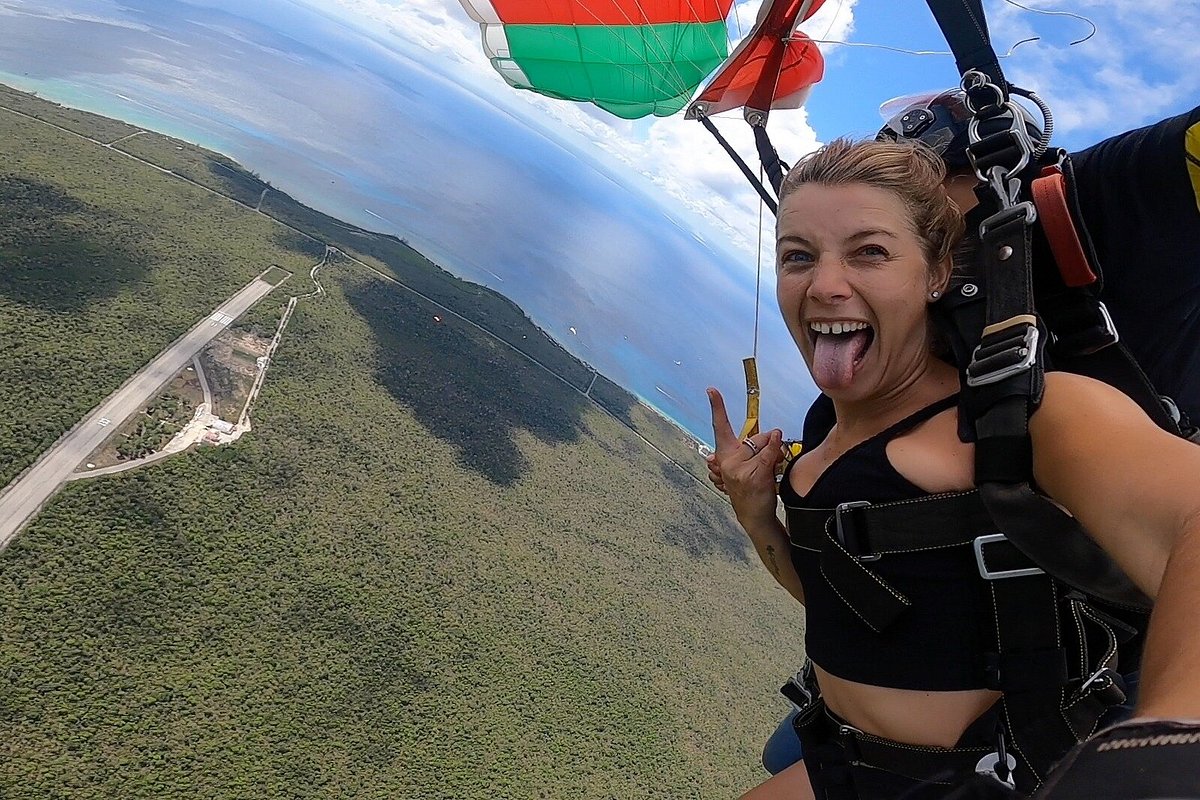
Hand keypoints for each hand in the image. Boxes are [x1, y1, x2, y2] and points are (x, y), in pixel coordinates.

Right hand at [707, 387, 783, 526]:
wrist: (753, 516)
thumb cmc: (750, 489)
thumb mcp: (743, 467)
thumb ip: (750, 449)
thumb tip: (772, 435)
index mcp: (724, 455)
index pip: (720, 427)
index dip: (716, 407)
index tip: (711, 389)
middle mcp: (727, 460)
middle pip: (754, 436)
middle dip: (766, 444)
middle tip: (767, 462)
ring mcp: (739, 469)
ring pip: (764, 444)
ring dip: (774, 454)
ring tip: (770, 471)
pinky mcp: (753, 475)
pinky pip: (768, 453)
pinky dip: (776, 446)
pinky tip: (778, 442)